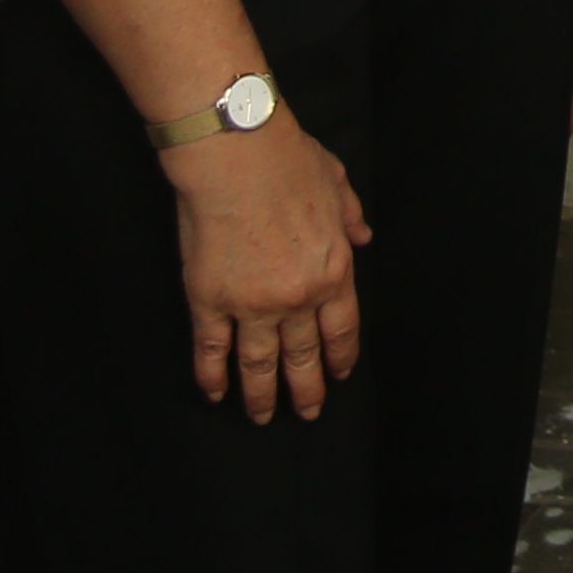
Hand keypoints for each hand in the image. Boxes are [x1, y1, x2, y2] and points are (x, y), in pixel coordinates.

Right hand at [170, 114, 369, 419]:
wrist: (236, 155)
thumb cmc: (287, 159)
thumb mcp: (337, 182)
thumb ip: (351, 215)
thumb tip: (363, 237)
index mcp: (333, 271)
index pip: (342, 329)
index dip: (339, 357)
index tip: (338, 374)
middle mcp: (297, 298)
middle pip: (303, 357)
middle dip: (306, 391)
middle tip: (307, 413)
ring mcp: (252, 305)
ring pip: (258, 364)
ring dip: (261, 395)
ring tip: (262, 417)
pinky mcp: (210, 302)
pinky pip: (212, 350)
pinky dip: (212, 376)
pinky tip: (215, 394)